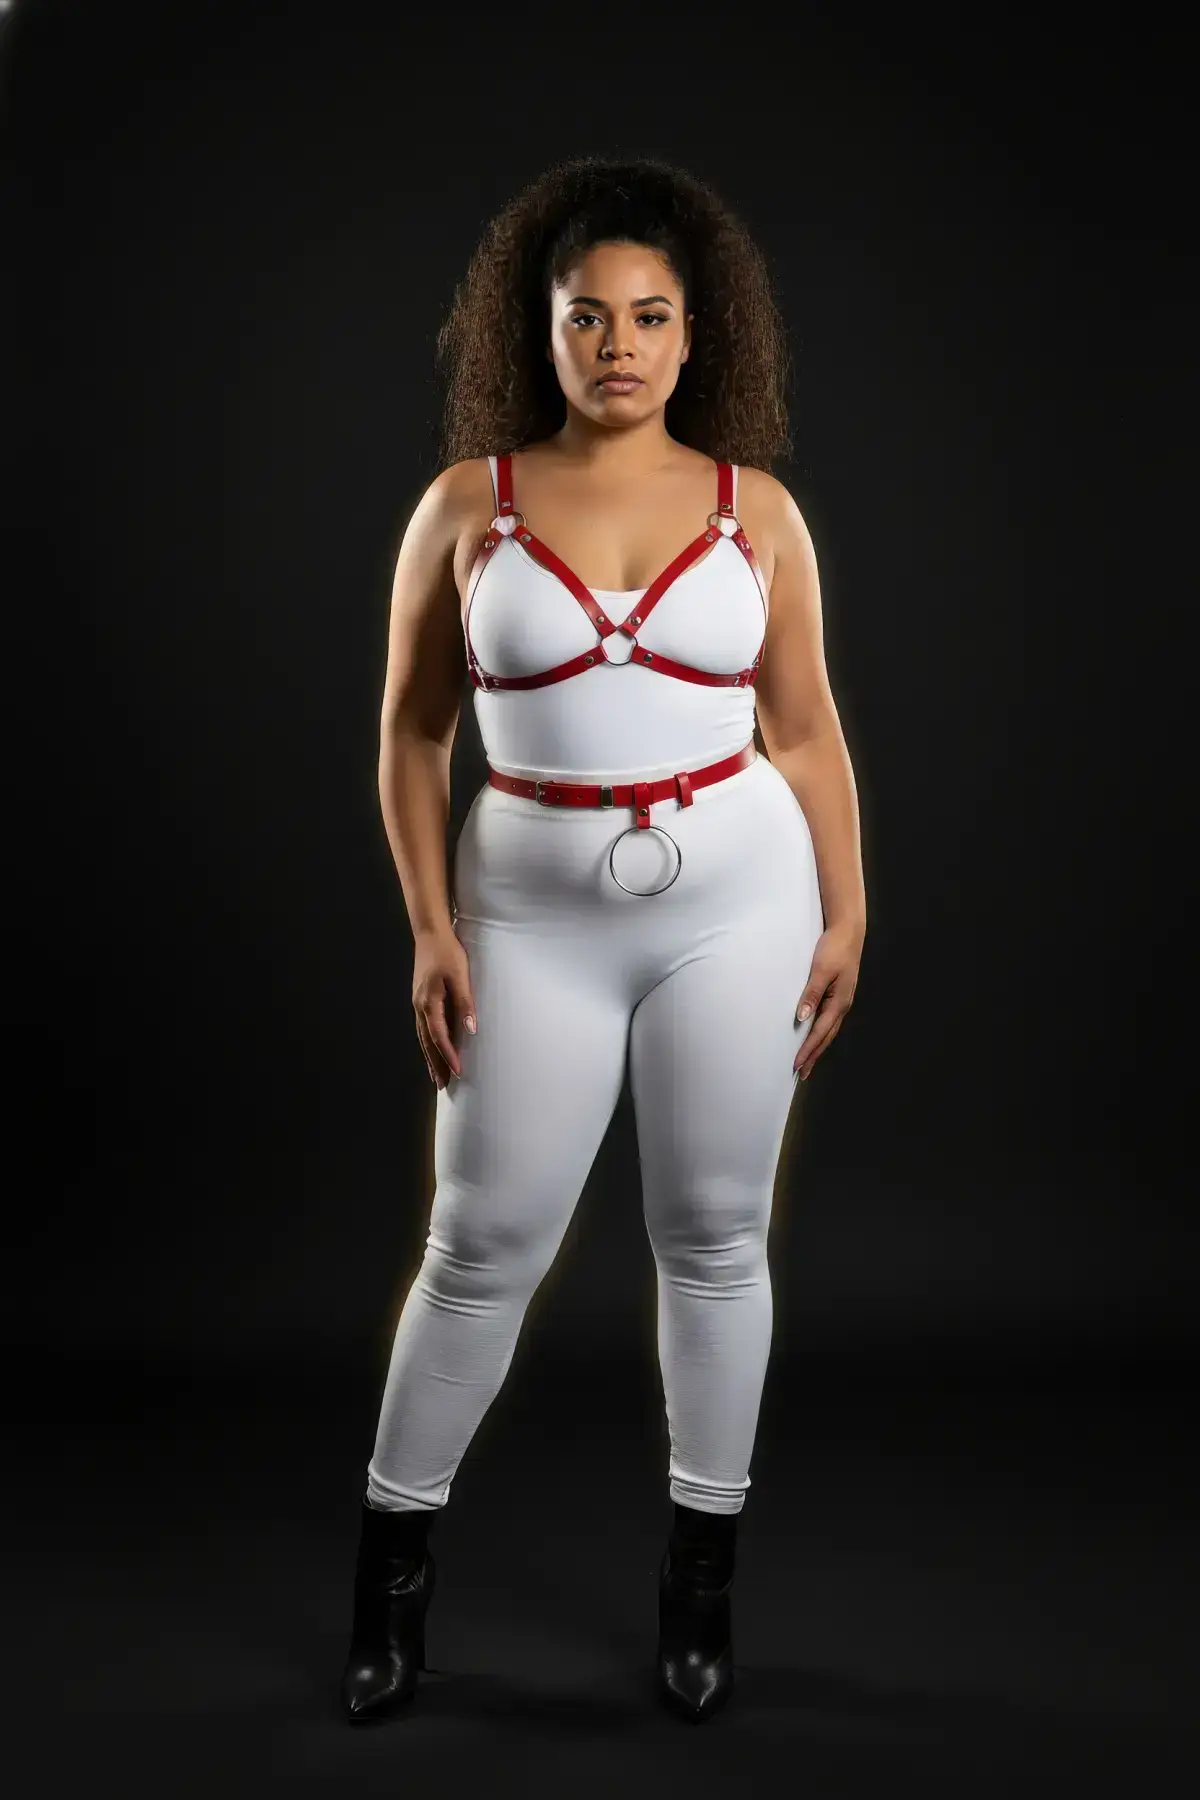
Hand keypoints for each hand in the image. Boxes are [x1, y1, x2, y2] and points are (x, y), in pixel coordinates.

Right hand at [413, 925, 477, 1089]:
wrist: (430, 934)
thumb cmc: (448, 952)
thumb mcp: (460, 975)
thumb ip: (465, 1002)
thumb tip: (471, 1028)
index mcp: (429, 1002)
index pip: (440, 1036)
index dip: (449, 1055)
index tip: (458, 1072)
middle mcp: (420, 1006)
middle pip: (427, 1042)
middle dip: (435, 1064)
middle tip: (442, 1085)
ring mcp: (417, 1003)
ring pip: (422, 1037)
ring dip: (429, 1057)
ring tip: (436, 1075)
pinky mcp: (420, 999)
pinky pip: (422, 1028)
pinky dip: (427, 1043)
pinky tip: (431, 1049)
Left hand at [794, 918, 862, 1079]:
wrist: (848, 932)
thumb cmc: (834, 949)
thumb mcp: (820, 970)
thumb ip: (811, 994)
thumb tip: (802, 1018)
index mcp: (838, 1002)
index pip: (820, 1033)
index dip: (808, 1050)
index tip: (796, 1065)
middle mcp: (842, 1005)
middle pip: (826, 1037)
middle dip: (814, 1055)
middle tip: (802, 1073)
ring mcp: (842, 1000)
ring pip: (829, 1030)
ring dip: (818, 1047)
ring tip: (808, 1061)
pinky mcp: (839, 994)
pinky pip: (829, 1020)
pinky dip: (821, 1033)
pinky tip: (816, 1035)